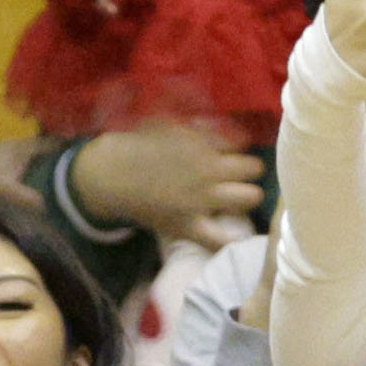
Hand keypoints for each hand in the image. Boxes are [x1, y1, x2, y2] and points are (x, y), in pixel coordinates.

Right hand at [60, 122, 265, 250]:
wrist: (112, 174)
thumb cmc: (139, 145)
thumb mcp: (171, 124)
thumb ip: (202, 127)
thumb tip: (232, 133)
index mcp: (202, 144)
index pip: (241, 142)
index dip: (238, 148)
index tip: (231, 153)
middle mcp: (208, 171)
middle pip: (254, 168)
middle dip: (250, 170)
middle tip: (239, 176)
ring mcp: (201, 201)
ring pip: (249, 198)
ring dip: (247, 196)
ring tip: (238, 197)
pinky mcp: (189, 226)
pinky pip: (220, 241)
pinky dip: (230, 240)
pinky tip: (235, 237)